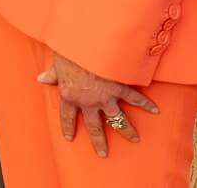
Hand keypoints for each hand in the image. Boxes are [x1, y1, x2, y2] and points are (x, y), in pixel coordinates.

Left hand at [39, 51, 157, 156]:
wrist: (86, 43)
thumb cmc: (68, 50)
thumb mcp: (56, 63)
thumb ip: (52, 74)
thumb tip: (41, 79)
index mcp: (69, 95)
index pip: (67, 117)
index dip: (68, 127)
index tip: (70, 138)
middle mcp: (88, 101)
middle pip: (94, 127)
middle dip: (99, 141)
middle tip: (103, 154)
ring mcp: (106, 97)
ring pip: (117, 120)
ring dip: (126, 131)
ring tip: (134, 139)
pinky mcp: (120, 88)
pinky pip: (134, 99)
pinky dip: (146, 104)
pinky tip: (155, 110)